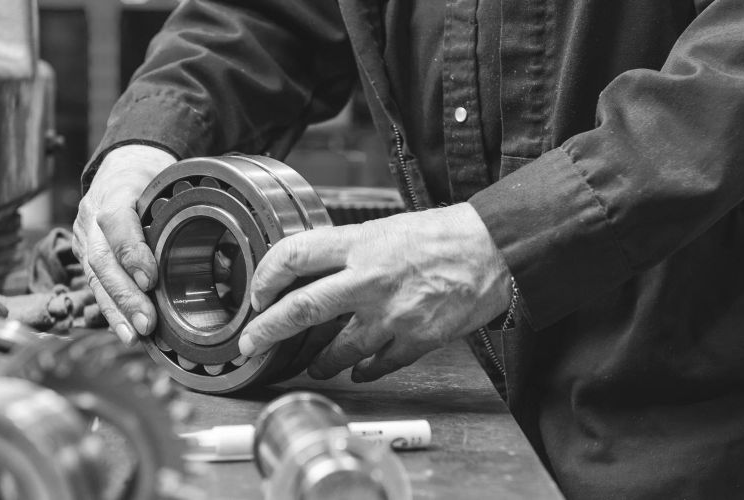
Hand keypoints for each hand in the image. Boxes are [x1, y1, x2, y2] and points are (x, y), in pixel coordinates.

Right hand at [72, 145, 176, 343]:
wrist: (120, 167)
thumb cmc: (151, 179)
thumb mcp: (170, 184)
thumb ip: (191, 218)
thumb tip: (226, 265)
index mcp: (116, 189)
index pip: (117, 220)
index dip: (131, 252)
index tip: (150, 279)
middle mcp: (92, 214)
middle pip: (102, 259)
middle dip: (126, 295)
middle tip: (147, 322)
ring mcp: (83, 235)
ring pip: (94, 278)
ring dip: (116, 311)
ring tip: (134, 335)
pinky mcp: (82, 253)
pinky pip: (93, 285)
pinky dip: (111, 310)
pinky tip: (125, 331)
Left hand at [238, 203, 512, 381]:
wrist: (493, 249)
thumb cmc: (443, 235)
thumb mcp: (384, 229)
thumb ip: (348, 252)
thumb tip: (313, 272)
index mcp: (359, 245)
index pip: (293, 256)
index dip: (265, 277)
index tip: (257, 293)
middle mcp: (369, 279)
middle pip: (301, 309)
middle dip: (266, 331)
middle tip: (250, 344)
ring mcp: (392, 314)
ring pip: (336, 350)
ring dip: (319, 362)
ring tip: (314, 366)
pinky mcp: (416, 339)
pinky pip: (377, 365)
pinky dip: (363, 370)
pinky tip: (358, 370)